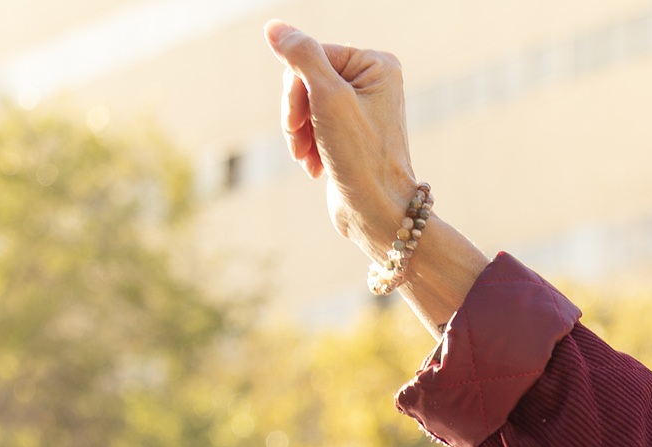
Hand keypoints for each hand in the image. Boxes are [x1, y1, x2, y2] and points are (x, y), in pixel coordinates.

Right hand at [266, 21, 419, 261]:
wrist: (377, 213)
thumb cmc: (359, 157)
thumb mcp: (327, 98)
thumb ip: (301, 56)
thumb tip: (274, 27)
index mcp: (376, 64)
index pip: (311, 55)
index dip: (296, 89)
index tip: (297, 121)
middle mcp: (373, 81)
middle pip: (306, 79)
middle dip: (296, 113)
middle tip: (301, 142)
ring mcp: (361, 107)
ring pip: (305, 103)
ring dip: (299, 132)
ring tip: (308, 159)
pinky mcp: (349, 131)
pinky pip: (313, 124)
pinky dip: (307, 144)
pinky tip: (314, 166)